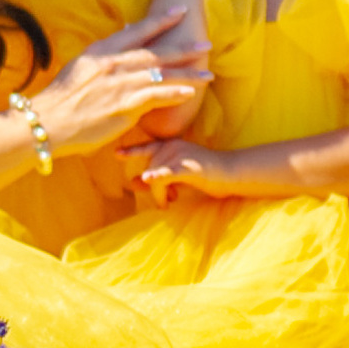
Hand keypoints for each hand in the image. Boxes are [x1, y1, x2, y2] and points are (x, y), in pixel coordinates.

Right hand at [34, 6, 210, 157]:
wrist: (48, 121)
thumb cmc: (62, 98)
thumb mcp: (81, 65)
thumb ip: (104, 53)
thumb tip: (123, 34)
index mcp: (102, 50)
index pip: (138, 30)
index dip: (162, 19)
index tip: (181, 11)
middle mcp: (114, 62)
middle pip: (157, 51)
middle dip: (184, 48)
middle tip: (206, 44)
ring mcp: (121, 83)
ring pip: (162, 74)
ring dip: (188, 73)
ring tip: (208, 73)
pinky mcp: (125, 105)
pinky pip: (157, 96)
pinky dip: (175, 93)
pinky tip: (190, 93)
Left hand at [129, 139, 245, 205]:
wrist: (232, 173)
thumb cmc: (207, 174)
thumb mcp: (177, 175)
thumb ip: (156, 176)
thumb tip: (134, 182)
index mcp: (171, 144)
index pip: (146, 147)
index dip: (131, 151)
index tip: (116, 153)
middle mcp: (173, 146)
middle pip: (150, 167)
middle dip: (154, 187)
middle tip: (167, 201)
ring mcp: (181, 155)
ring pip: (157, 175)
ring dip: (159, 193)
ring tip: (170, 202)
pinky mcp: (189, 167)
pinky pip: (168, 173)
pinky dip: (157, 177)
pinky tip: (148, 180)